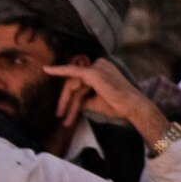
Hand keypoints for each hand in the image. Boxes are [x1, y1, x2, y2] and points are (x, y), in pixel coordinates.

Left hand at [47, 61, 169, 145]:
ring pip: (73, 84)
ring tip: (63, 116)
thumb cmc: (118, 105)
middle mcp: (100, 64)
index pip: (80, 80)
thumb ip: (83, 97)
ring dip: (67, 101)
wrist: (132, 108)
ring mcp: (97, 67)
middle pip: (74, 81)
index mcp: (102, 69)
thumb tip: (71, 102)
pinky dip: (59, 70)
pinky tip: (47, 70)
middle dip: (66, 99)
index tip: (64, 106)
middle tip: (60, 115)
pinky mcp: (93, 73)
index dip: (70, 94)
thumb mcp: (96, 101)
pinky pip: (72, 71)